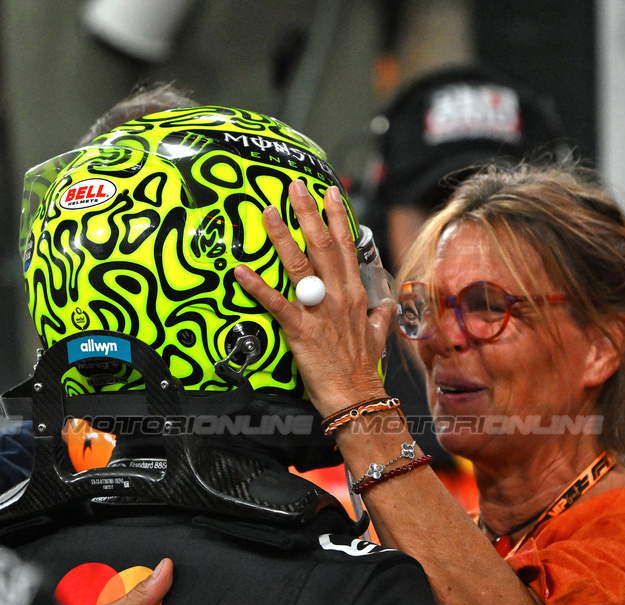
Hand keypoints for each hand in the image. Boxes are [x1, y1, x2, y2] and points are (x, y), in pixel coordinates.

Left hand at [234, 180, 394, 416]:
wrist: (358, 398)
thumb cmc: (364, 370)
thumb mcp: (379, 336)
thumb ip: (380, 315)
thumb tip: (384, 304)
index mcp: (356, 295)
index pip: (346, 246)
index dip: (336, 217)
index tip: (329, 192)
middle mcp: (339, 296)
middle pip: (322, 246)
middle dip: (307, 213)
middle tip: (294, 186)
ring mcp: (320, 312)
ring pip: (300, 266)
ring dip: (282, 237)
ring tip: (268, 212)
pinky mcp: (301, 330)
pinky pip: (277, 303)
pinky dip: (257, 286)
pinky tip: (240, 270)